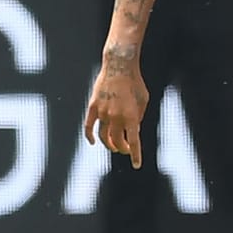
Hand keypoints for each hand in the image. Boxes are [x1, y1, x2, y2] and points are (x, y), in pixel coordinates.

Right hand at [84, 49, 149, 168]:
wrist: (119, 67)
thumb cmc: (136, 83)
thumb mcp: (144, 100)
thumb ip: (138, 116)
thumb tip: (132, 129)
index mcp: (131, 116)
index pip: (133, 142)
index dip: (135, 154)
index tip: (137, 164)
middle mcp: (116, 117)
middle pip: (117, 141)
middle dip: (122, 148)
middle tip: (125, 149)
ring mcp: (102, 113)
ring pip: (103, 136)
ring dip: (108, 143)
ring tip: (113, 146)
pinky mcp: (93, 107)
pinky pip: (89, 125)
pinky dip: (90, 135)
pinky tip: (92, 142)